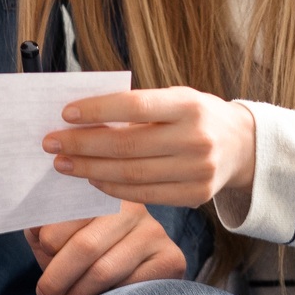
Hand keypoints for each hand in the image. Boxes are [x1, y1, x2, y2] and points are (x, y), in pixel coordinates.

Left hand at [25, 202, 186, 294]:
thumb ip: (41, 224)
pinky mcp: (171, 259)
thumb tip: (37, 228)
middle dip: (57, 278)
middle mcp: (132, 206)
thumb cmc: (80, 253)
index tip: (40, 257)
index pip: (69, 211)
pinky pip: (129, 287)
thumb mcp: (55, 234)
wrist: (123, 275)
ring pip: (104, 271)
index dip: (48, 240)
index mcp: (99, 190)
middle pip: (85, 246)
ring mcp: (154, 232)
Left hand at [44, 87, 256, 206]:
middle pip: (127, 145)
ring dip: (90, 169)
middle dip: (83, 144)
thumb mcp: (175, 99)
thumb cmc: (195, 116)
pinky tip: (92, 179)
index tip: (65, 114)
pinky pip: (144, 195)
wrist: (242, 145)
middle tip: (52, 143)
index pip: (135, 106)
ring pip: (132, 174)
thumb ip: (138, 108)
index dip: (97, 110)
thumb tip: (81, 117)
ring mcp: (198, 170)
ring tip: (64, 163)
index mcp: (188, 105)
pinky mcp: (195, 195)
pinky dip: (113, 188)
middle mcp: (196, 138)